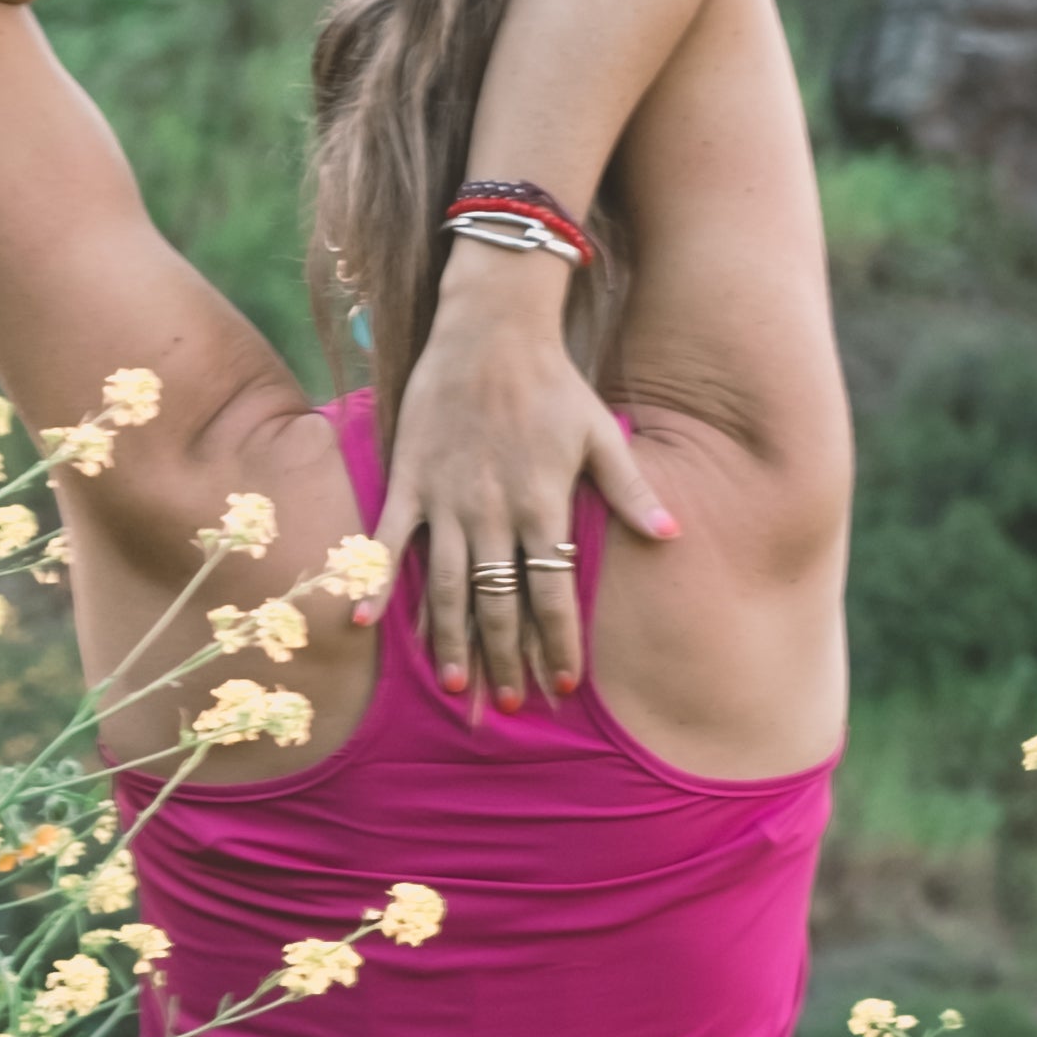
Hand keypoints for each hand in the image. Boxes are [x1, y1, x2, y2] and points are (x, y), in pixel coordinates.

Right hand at [373, 255, 677, 705]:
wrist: (491, 329)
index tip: (563, 686)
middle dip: (506, 659)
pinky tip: (364, 624)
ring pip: (449, 587)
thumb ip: (633, 491)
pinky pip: (389, 543)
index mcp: (543, 506)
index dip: (558, 643)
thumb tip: (672, 535)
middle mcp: (494, 513)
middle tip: (507, 707)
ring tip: (456, 688)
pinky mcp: (411, 481)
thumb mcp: (603, 435)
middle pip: (500, 604)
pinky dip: (377, 583)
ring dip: (451, 641)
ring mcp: (448, 500)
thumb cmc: (553, 382)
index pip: (554, 593)